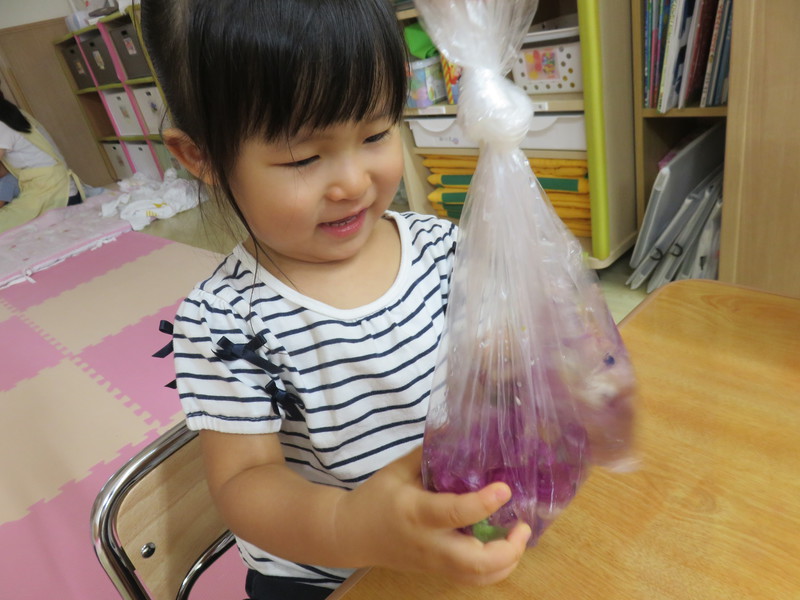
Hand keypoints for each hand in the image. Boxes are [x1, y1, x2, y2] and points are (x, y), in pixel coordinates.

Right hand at [335, 446, 531, 585]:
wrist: (351, 534)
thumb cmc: (376, 496)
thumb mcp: (400, 468)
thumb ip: (432, 453)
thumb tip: (464, 432)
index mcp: (416, 512)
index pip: (454, 513)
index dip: (484, 503)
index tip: (505, 489)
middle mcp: (429, 543)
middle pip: (474, 562)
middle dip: (508, 549)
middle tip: (522, 525)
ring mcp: (434, 563)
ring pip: (478, 578)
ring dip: (507, 561)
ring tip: (519, 535)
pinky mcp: (438, 572)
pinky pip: (472, 579)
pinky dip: (495, 567)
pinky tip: (504, 545)